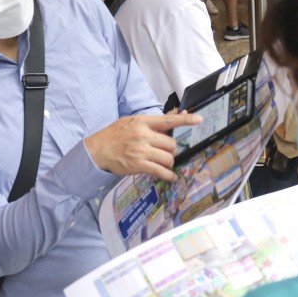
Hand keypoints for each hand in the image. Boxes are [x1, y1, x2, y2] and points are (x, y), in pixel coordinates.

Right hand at [85, 112, 201, 181]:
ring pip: (168, 158)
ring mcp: (141, 151)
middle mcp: (143, 135)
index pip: (168, 120)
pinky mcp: (139, 165)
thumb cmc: (115, 135)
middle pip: (171, 143)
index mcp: (143, 122)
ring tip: (164, 163)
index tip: (199, 119)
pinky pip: (160, 171)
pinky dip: (168, 175)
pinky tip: (171, 177)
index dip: (185, 120)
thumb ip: (152, 123)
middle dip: (172, 150)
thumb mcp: (132, 122)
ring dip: (170, 162)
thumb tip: (175, 120)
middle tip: (167, 152)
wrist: (98, 149)